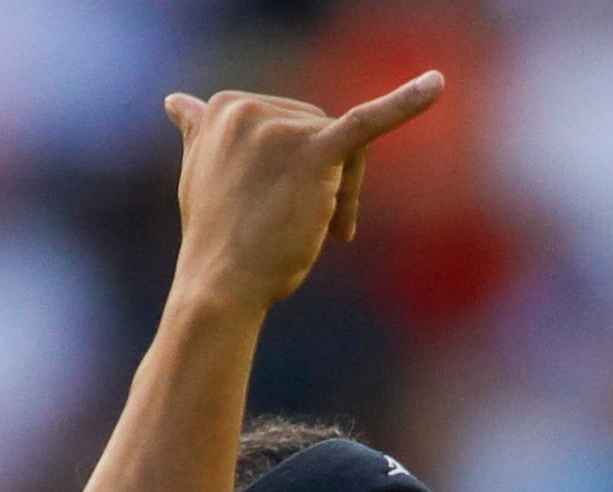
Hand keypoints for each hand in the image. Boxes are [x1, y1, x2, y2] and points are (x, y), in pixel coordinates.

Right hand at [162, 71, 443, 316]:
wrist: (222, 285)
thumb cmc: (219, 237)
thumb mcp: (201, 170)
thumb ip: (200, 132)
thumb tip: (176, 102)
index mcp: (224, 106)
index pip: (292, 122)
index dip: (298, 168)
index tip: (282, 206)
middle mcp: (247, 108)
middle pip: (323, 129)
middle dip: (331, 182)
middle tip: (313, 231)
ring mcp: (279, 128)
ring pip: (348, 147)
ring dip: (345, 195)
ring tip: (324, 233)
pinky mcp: (314, 152)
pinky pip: (367, 122)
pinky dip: (407, 102)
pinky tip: (436, 85)